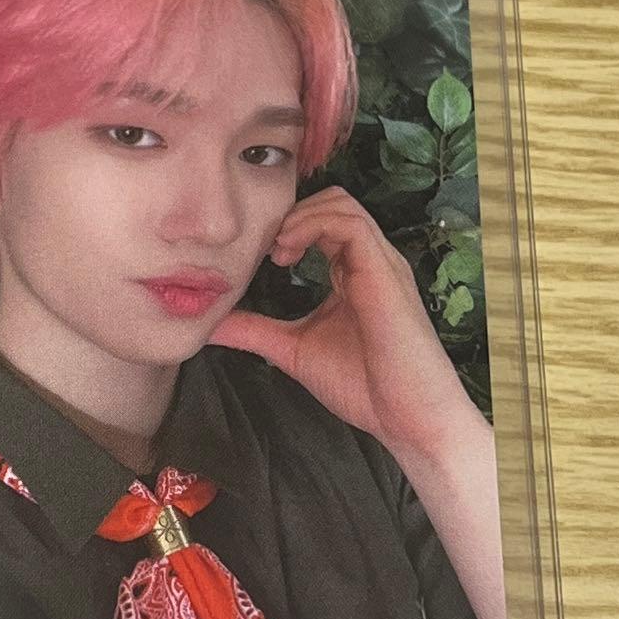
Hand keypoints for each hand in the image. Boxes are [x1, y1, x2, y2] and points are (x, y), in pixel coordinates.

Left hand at [208, 186, 478, 462]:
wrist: (407, 417)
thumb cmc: (363, 386)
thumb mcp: (292, 349)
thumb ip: (255, 331)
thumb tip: (210, 326)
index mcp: (352, 272)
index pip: (322, 222)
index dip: (287, 227)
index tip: (262, 257)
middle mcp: (369, 260)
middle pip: (332, 201)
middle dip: (291, 214)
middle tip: (267, 250)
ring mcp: (380, 262)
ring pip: (340, 203)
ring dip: (298, 216)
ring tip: (275, 250)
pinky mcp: (385, 272)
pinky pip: (351, 224)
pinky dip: (314, 226)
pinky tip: (288, 252)